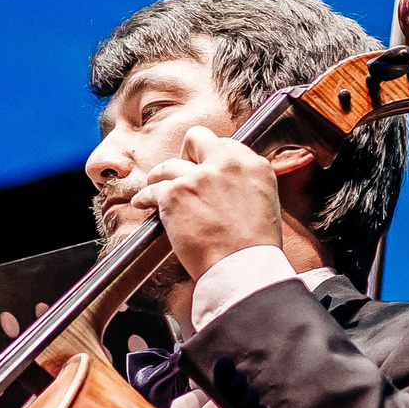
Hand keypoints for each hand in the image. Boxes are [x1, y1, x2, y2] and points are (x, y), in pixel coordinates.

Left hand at [141, 125, 286, 282]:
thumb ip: (246, 185)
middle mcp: (227, 164)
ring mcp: (199, 177)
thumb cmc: (254, 249)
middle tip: (183, 172)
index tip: (204, 170)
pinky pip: (151, 190)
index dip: (211, 158)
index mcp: (254, 165)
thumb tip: (227, 185)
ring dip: (160, 176)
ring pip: (169, 164)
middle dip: (187, 152)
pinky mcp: (175, 194)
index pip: (227, 145)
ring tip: (156, 186)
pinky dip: (144, 198)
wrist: (242, 269)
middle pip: (197, 138)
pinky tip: (143, 204)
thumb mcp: (265, 204)